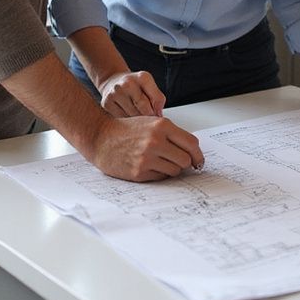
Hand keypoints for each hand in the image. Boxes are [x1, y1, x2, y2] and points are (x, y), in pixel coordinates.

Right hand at [88, 114, 204, 181]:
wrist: (101, 137)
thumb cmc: (126, 129)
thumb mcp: (151, 122)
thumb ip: (172, 134)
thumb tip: (192, 151)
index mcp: (161, 126)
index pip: (191, 143)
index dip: (198, 154)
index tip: (198, 160)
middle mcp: (155, 141)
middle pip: (186, 160)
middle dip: (185, 162)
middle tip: (178, 161)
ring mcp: (147, 158)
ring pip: (175, 170)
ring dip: (172, 168)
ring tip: (160, 161)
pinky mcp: (139, 172)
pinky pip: (161, 177)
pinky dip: (160, 173)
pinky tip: (149, 165)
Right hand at [99, 70, 166, 117]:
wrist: (113, 81)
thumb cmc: (134, 86)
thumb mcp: (150, 87)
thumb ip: (158, 99)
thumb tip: (158, 115)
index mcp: (142, 77)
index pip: (156, 99)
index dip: (157, 111)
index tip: (156, 115)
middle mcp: (127, 83)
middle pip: (143, 108)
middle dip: (148, 117)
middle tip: (148, 120)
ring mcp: (115, 93)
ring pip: (132, 115)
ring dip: (137, 121)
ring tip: (137, 119)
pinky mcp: (106, 103)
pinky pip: (121, 118)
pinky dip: (126, 121)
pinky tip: (127, 118)